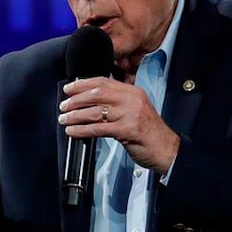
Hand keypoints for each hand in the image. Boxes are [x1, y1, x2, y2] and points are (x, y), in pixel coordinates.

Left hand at [58, 77, 179, 174]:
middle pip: (97, 94)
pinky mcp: (127, 130)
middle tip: (63, 106)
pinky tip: (72, 131)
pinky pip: (98, 128)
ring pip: (95, 111)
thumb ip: (116, 103)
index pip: (103, 82)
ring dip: (75, 115)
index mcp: (133, 91)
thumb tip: (88, 101)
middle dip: (76, 99)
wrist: (168, 150)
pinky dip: (81, 130)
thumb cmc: (148, 133)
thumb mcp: (134, 111)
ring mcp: (130, 114)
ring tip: (64, 119)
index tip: (68, 88)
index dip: (82, 84)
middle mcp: (132, 100)